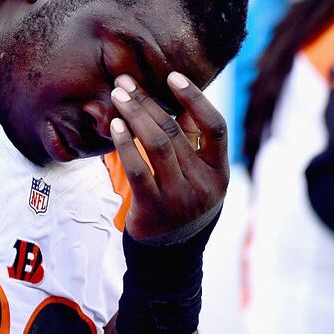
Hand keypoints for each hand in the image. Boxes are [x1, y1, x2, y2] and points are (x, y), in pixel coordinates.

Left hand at [107, 72, 227, 239]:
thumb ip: (192, 143)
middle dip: (148, 101)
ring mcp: (179, 198)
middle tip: (125, 81)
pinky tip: (114, 126)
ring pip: (156, 145)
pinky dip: (125, 144)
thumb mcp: (198, 178)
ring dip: (134, 116)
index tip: (172, 76)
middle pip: (175, 131)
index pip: (214, 126)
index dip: (195, 98)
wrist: (169, 257)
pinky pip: (137, 169)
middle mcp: (203, 184)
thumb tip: (180, 100)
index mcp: (219, 172)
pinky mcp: (153, 208)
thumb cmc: (182, 205)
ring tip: (117, 96)